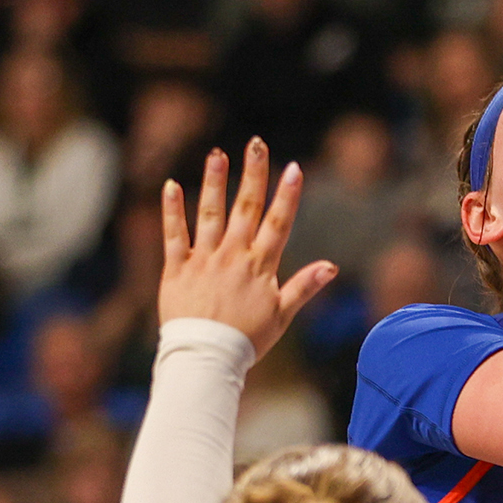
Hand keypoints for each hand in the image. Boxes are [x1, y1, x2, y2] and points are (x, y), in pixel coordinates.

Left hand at [156, 140, 335, 357]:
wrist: (206, 359)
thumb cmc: (246, 341)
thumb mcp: (281, 316)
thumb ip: (304, 287)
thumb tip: (331, 267)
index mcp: (260, 267)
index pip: (278, 223)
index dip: (287, 194)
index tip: (293, 167)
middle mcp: (233, 256)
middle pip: (246, 208)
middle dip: (253, 174)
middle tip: (256, 143)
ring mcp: (204, 260)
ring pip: (209, 214)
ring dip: (214, 182)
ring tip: (217, 154)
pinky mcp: (177, 269)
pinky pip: (173, 234)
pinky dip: (171, 210)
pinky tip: (172, 185)